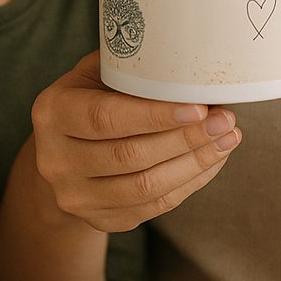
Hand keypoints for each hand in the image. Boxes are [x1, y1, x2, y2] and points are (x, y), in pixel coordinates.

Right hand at [31, 51, 241, 232]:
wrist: (62, 151)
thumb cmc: (91, 98)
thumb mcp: (96, 72)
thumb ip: (130, 66)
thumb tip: (192, 61)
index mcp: (53, 112)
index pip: (105, 118)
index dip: (154, 115)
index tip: (198, 107)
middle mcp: (55, 159)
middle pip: (129, 155)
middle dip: (185, 138)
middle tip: (224, 120)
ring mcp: (74, 195)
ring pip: (145, 187)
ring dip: (194, 163)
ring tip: (227, 138)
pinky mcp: (99, 220)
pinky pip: (153, 206)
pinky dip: (190, 182)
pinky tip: (212, 160)